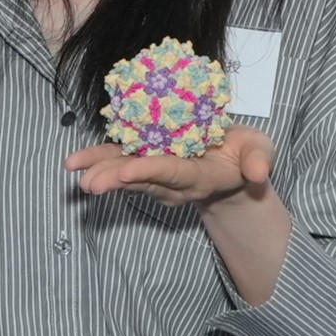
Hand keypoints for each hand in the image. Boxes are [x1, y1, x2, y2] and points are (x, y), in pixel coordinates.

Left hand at [65, 125, 276, 207]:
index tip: (126, 172)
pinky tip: (74, 161)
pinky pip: (120, 162)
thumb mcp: (261, 152)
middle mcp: (174, 182)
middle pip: (141, 180)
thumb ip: (260, 161)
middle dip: (114, 179)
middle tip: (88, 183)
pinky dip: (97, 160)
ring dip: (99, 171)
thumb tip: (260, 174)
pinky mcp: (146, 164)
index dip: (150, 171)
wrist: (233, 165)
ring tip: (73, 169)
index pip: (173, 173)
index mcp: (201, 177)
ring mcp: (157, 176)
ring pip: (125, 173)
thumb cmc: (248, 154)